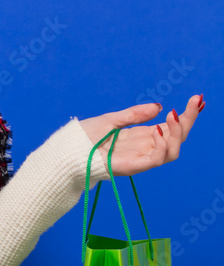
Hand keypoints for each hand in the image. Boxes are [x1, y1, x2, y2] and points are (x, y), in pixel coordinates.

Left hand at [79, 94, 203, 176]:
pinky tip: (157, 130)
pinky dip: (161, 146)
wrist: (69, 150)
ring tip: (172, 117)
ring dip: (177, 133)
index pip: (170, 126)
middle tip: (195, 103)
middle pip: (176, 138)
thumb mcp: (112, 119)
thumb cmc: (86, 137)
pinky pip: (156, 159)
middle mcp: (145, 147)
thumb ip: (134, 114)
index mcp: (142, 136)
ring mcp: (141, 158)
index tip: (196, 99)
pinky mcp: (134, 166)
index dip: (185, 115)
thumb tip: (158, 107)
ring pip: (172, 151)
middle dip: (188, 121)